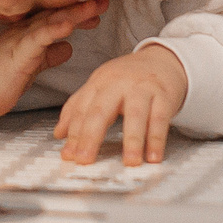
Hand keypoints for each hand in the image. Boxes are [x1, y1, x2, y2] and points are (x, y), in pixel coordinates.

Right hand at [0, 0, 106, 128]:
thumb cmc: (1, 79)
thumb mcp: (32, 65)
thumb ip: (49, 54)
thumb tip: (67, 47)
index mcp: (29, 32)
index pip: (56, 17)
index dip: (77, 11)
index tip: (98, 7)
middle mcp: (25, 30)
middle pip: (57, 14)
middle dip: (81, 7)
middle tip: (104, 0)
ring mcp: (21, 39)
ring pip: (50, 21)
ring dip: (74, 13)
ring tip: (94, 7)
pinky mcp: (18, 53)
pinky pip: (38, 39)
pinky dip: (54, 30)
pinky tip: (69, 24)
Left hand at [56, 46, 189, 164]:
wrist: (162, 59)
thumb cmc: (128, 78)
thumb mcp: (100, 86)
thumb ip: (78, 108)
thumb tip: (59, 134)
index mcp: (99, 82)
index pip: (81, 109)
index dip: (73, 133)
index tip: (68, 155)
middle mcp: (119, 83)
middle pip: (102, 111)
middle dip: (91, 137)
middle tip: (85, 159)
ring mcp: (142, 88)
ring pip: (136, 115)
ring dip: (133, 141)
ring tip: (130, 162)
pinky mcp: (164, 95)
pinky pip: (160, 119)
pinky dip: (157, 139)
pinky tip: (153, 156)